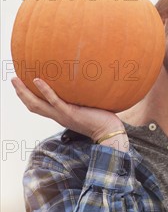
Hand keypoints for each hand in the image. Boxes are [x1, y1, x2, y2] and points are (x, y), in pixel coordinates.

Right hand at [11, 77, 126, 146]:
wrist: (109, 132)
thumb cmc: (102, 119)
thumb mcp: (87, 108)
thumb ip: (82, 99)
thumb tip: (85, 84)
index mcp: (60, 115)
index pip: (39, 107)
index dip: (28, 97)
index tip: (22, 86)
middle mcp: (58, 116)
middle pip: (32, 105)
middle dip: (21, 93)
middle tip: (13, 79)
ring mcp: (63, 115)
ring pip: (37, 104)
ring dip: (24, 92)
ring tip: (16, 79)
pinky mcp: (70, 113)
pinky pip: (54, 101)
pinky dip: (45, 91)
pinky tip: (38, 80)